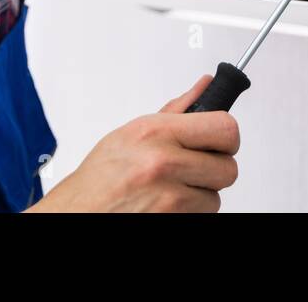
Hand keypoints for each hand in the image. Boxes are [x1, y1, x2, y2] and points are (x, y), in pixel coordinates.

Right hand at [24, 74, 239, 211]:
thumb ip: (177, 111)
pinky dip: (190, 212)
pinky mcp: (172, 220)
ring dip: (200, 194)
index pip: (224, 128)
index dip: (226, 137)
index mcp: (155, 132)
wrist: (79, 212)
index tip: (219, 140)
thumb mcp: (132, 132)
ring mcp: (169, 197)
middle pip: (228, 167)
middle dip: (215, 169)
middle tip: (194, 168)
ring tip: (171, 188)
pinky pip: (203, 216)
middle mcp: (164, 162)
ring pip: (215, 197)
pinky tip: (166, 204)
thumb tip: (205, 86)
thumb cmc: (100, 177)